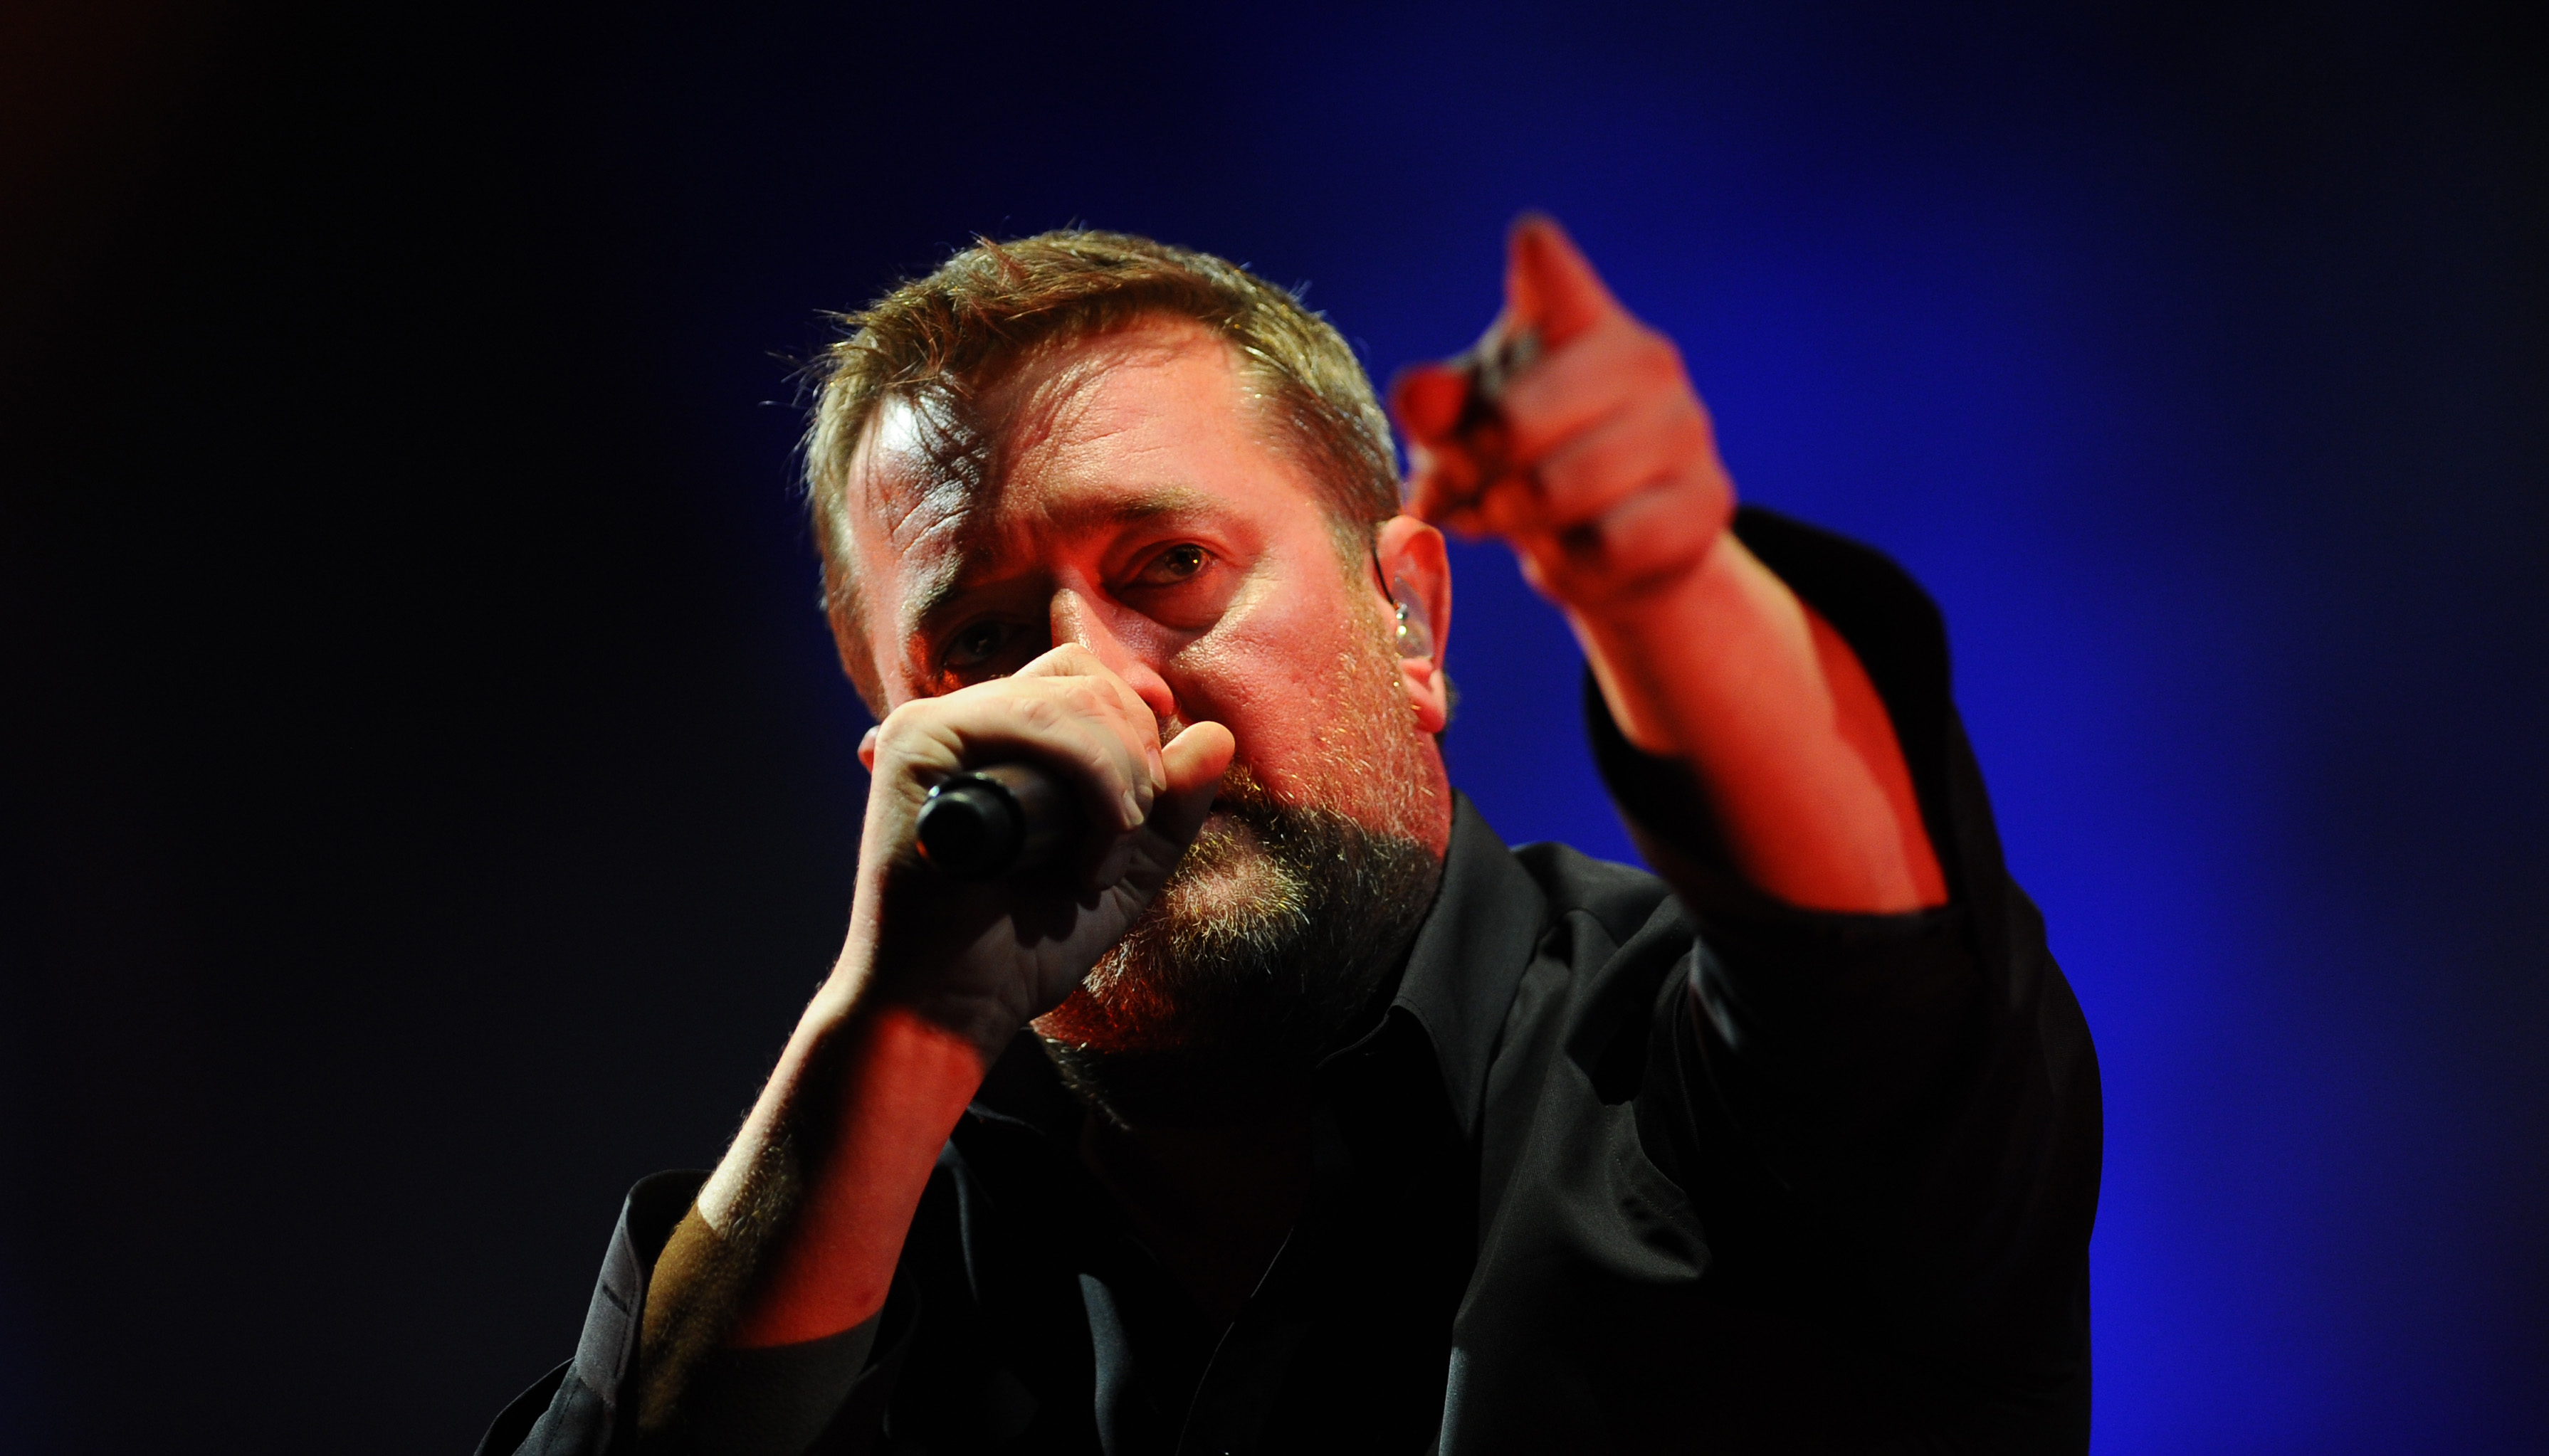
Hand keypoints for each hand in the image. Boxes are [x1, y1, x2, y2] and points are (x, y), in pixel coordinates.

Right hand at [842, 644, 1234, 1062]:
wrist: (951, 1010)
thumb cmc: (1022, 948)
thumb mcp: (1123, 868)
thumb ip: (1172, 804)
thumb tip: (1219, 733)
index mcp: (997, 737)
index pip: (1082, 675)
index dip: (1136, 710)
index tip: (1158, 786)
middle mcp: (960, 719)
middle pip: (1083, 676)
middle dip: (1137, 753)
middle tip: (1128, 837)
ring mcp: (930, 725)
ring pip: (1068, 697)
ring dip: (1119, 778)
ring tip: (1104, 860)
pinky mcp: (915, 744)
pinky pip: (1035, 718)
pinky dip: (1092, 775)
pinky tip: (1090, 854)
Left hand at [1393, 214, 1735, 620]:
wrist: (1612, 550)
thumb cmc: (1525, 464)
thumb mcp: (1467, 429)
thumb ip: (1436, 408)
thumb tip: (1415, 396)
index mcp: (1578, 320)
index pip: (1554, 267)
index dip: (1538, 259)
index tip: (1529, 243)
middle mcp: (1645, 357)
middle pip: (1516, 420)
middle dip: (1469, 472)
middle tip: (1457, 492)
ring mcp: (1686, 427)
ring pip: (1559, 490)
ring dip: (1511, 522)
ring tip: (1507, 520)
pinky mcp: (1707, 502)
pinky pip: (1605, 546)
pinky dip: (1566, 563)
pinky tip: (1569, 550)